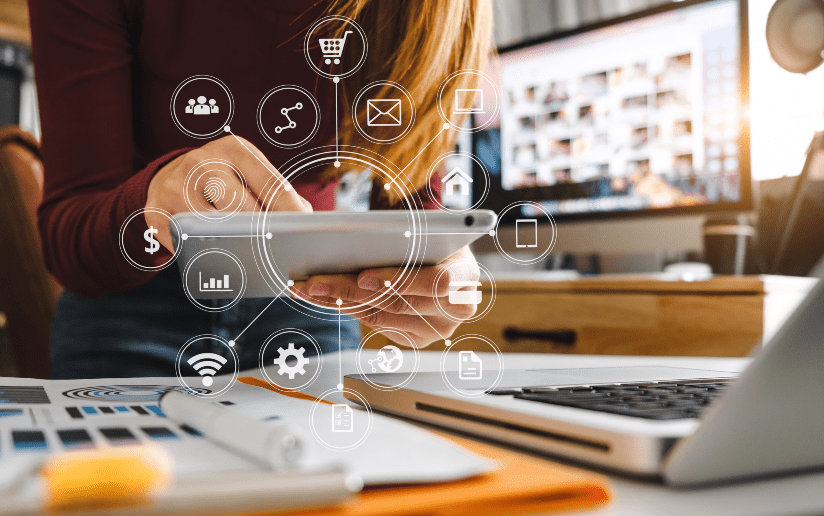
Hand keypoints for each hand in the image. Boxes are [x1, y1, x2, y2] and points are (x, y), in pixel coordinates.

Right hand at [145, 135, 311, 252]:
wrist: (171, 176)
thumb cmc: (224, 179)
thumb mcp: (250, 173)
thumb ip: (276, 192)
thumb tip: (304, 220)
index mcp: (234, 150)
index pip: (270, 184)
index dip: (290, 212)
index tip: (302, 232)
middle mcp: (202, 163)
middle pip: (242, 210)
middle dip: (262, 232)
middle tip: (276, 249)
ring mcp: (176, 187)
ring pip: (215, 229)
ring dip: (236, 246)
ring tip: (250, 256)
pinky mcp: (157, 212)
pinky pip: (189, 243)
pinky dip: (207, 254)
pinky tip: (221, 257)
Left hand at [291, 247, 479, 347]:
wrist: (439, 253)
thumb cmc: (429, 236)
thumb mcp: (424, 229)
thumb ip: (404, 236)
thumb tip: (357, 240)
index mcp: (466, 274)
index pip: (436, 282)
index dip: (399, 280)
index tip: (364, 277)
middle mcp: (459, 308)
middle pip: (399, 303)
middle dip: (352, 291)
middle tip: (317, 281)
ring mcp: (439, 328)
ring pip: (382, 317)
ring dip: (340, 301)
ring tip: (310, 288)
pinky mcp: (418, 338)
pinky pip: (378, 325)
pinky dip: (348, 309)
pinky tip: (325, 298)